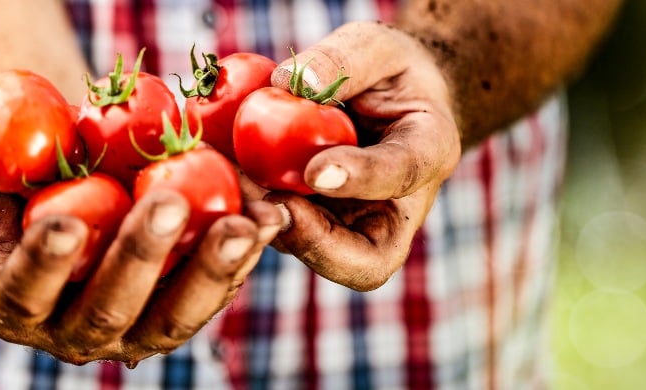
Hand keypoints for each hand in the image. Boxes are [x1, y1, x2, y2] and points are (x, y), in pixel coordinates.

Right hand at [0, 114, 282, 364]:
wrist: (75, 212)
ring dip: (210, 273)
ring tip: (244, 226)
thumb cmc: (20, 196)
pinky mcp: (181, 313)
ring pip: (172, 318)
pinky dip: (243, 261)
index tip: (65, 221)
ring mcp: (133, 331)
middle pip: (107, 311)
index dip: (44, 263)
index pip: (26, 293)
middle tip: (170, 203)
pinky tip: (269, 221)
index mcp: (16, 304)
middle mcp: (74, 332)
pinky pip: (214, 295)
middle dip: (140, 258)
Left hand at [248, 21, 460, 290]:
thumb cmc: (388, 70)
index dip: (362, 179)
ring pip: (317, 253)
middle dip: (313, 242)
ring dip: (272, 226)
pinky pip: (284, 229)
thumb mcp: (378, 45)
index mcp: (428, 152)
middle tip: (266, 205)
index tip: (316, 171)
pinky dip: (251, 210)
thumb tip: (290, 83)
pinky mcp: (315, 226)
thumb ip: (343, 58)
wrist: (389, 99)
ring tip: (229, 185)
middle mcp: (396, 207)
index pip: (403, 174)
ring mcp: (354, 227)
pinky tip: (216, 175)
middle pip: (368, 259)